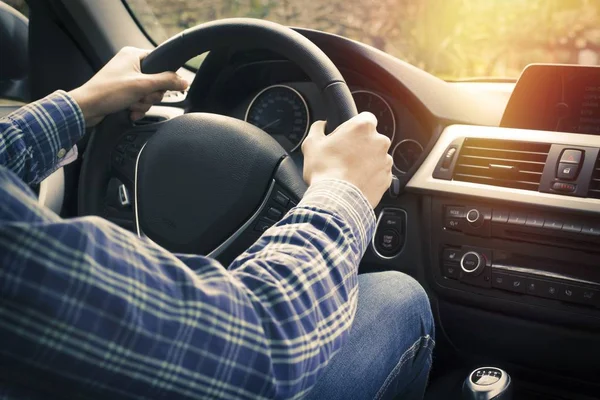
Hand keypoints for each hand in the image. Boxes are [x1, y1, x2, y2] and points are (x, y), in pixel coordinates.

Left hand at [69, 47, 188, 126]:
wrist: (87, 108)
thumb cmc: (107, 92)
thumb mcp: (142, 85)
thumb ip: (166, 81)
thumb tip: (184, 81)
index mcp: (133, 55)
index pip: (160, 62)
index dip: (163, 77)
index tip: (159, 87)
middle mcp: (130, 65)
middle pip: (156, 81)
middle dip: (150, 95)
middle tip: (140, 97)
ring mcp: (127, 79)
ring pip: (149, 93)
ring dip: (143, 103)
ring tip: (131, 105)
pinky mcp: (123, 92)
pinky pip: (140, 100)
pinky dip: (137, 108)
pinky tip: (130, 111)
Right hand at [301, 112, 392, 207]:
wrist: (336, 200)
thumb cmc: (325, 170)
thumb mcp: (312, 144)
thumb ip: (318, 129)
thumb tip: (321, 126)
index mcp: (363, 127)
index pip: (365, 118)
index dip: (353, 128)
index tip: (344, 137)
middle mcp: (380, 141)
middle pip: (371, 139)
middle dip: (360, 146)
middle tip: (344, 157)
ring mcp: (385, 161)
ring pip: (376, 157)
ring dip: (366, 162)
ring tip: (349, 173)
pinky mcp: (388, 179)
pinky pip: (379, 174)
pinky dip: (370, 177)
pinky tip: (356, 183)